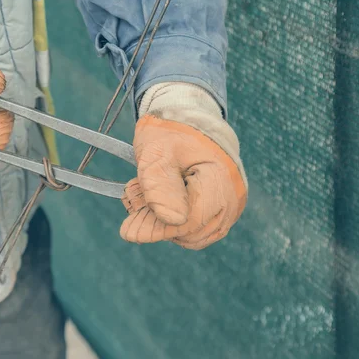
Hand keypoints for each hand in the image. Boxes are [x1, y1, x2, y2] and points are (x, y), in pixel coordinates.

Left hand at [120, 83, 247, 249]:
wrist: (185, 122)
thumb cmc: (170, 132)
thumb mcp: (157, 151)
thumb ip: (161, 185)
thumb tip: (173, 221)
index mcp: (220, 180)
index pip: (190, 222)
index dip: (157, 228)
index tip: (127, 228)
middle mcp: (231, 199)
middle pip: (189, 233)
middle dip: (155, 222)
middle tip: (134, 195)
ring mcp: (227, 208)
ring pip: (188, 236)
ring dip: (159, 223)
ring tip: (142, 194)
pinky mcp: (217, 213)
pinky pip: (190, 232)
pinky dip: (167, 223)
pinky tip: (152, 202)